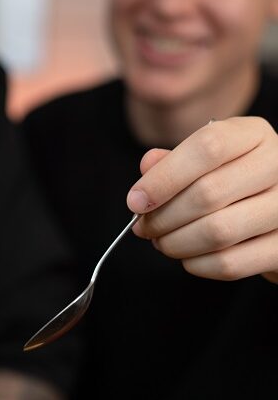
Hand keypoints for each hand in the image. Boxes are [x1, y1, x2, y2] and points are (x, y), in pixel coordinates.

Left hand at [127, 116, 277, 282]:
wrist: (274, 210)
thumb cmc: (230, 180)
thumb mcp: (203, 159)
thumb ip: (173, 160)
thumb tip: (148, 166)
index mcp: (253, 135)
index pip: (207, 147)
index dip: (164, 177)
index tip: (135, 200)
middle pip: (208, 193)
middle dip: (162, 217)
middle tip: (143, 227)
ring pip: (218, 231)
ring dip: (176, 243)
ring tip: (162, 242)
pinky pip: (232, 263)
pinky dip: (198, 265)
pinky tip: (188, 258)